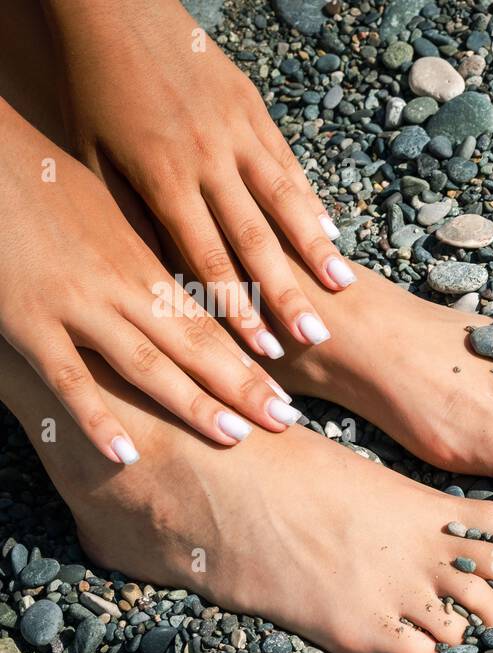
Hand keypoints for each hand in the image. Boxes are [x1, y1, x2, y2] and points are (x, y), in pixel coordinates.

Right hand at [0, 98, 297, 462]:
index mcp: (142, 262)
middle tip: (286, 421)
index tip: (284, 385)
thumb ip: (146, 252)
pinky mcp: (27, 323)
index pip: (208, 320)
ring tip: (236, 437)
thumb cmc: (40, 181)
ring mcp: (76, 307)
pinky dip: (95, 418)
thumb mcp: (107, 210)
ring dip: (192, 403)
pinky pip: (68, 380)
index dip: (247, 356)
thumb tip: (184, 275)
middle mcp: (119, 287)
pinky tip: (125, 453)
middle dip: (242, 387)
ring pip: (146, 365)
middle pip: (194, 346)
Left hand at [45, 0, 352, 356]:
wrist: (114, 8)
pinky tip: (332, 231)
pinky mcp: (254, 109)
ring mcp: (237, 131)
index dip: (237, 306)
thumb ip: (131, 211)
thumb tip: (162, 271)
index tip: (262, 347)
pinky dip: (310, 200)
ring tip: (343, 288)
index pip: (207, 257)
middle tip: (315, 334)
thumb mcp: (93, 155)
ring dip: (316, 249)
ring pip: (284, 200)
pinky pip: (287, 163)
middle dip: (286, 292)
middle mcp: (208, 157)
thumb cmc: (93, 87)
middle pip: (255, 238)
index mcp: (163, 176)